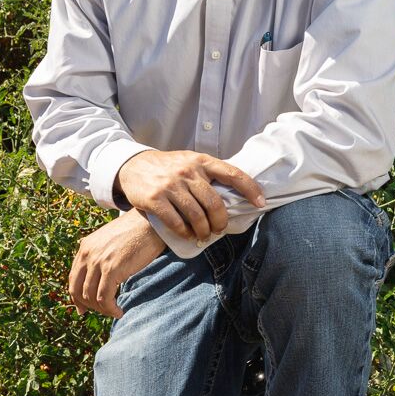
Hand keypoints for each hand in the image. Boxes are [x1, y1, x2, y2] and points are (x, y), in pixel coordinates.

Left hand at [68, 211, 164, 318]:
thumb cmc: (136, 231)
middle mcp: (87, 254)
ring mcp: (98, 261)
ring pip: (90, 296)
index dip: (77, 297)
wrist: (151, 221)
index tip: (84, 309)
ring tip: (114, 312)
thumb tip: (98, 274)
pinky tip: (119, 311)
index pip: (73, 278)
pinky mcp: (111, 269)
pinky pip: (104, 297)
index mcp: (85, 247)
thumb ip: (100, 253)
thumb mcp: (110, 240)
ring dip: (102, 310)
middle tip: (102, 311)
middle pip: (78, 289)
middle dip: (88, 306)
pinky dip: (110, 309)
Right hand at [114, 149, 266, 241]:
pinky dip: (185, 232)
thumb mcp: (190, 161)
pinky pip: (176, 222)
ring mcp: (171, 185)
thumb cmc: (168, 167)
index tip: (261, 203)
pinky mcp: (155, 199)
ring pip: (196, 216)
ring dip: (203, 230)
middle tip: (220, 229)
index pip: (233, 174)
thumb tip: (236, 193)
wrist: (133, 165)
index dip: (250, 189)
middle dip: (221, 221)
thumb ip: (209, 173)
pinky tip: (187, 235)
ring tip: (204, 235)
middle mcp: (188, 171)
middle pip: (214, 203)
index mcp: (202, 161)